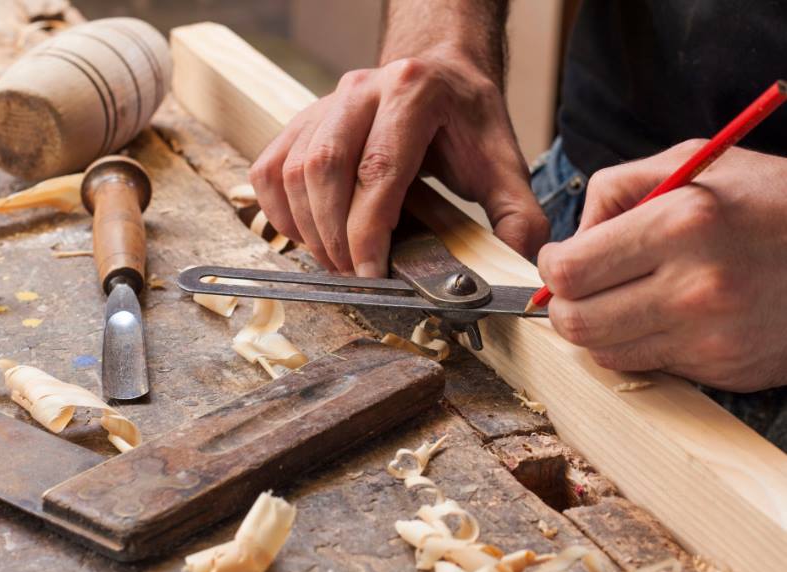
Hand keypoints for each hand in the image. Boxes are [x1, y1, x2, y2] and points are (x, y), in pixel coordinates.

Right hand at [249, 51, 548, 276]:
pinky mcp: (303, 121)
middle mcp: (361, 90)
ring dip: (307, 227)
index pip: (378, 169)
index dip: (368, 230)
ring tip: (335, 260)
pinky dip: (280, 209)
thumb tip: (525, 267)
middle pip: (324, 169)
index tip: (371, 272)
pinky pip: (271, 167)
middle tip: (353, 274)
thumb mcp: (502, 159)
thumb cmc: (465, 117)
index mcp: (414, 92)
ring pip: (292, 170)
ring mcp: (326, 103)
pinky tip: (305, 233)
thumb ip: (517, 214)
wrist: (437, 71)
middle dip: (334, 235)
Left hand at [537, 141, 786, 390]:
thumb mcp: (693, 161)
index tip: (559, 258)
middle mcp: (695, 288)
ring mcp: (712, 338)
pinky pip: (649, 366)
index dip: (551, 267)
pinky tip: (660, 316)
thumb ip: (616, 190)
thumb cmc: (767, 199)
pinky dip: (639, 344)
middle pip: (577, 324)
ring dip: (597, 328)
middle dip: (562, 305)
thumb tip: (569, 240)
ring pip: (605, 353)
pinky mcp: (725, 369)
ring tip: (618, 298)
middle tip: (576, 287)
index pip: (570, 271)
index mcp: (682, 224)